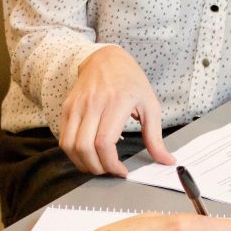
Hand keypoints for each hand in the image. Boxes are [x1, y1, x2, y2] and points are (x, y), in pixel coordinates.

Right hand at [60, 45, 175, 176]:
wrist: (106, 59)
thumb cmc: (130, 81)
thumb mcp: (150, 105)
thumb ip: (155, 137)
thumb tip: (167, 160)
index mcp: (116, 102)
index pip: (104, 142)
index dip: (111, 164)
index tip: (121, 171)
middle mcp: (93, 104)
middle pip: (85, 148)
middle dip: (97, 168)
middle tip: (109, 171)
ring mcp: (76, 105)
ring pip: (70, 146)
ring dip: (82, 163)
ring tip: (98, 165)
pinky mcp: (67, 108)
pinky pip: (64, 138)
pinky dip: (73, 153)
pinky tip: (88, 154)